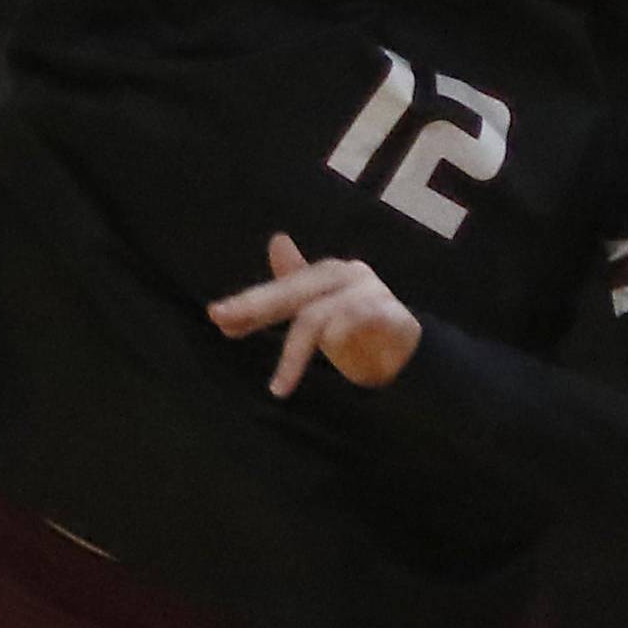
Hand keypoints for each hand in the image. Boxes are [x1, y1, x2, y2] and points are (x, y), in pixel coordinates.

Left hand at [207, 231, 422, 397]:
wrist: (411, 348)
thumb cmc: (361, 326)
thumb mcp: (322, 311)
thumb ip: (294, 286)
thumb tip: (276, 240)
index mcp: (326, 275)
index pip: (281, 289)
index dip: (250, 303)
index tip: (217, 317)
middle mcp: (344, 275)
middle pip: (293, 292)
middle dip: (256, 307)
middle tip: (224, 321)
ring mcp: (367, 291)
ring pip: (317, 316)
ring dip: (294, 353)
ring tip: (278, 387)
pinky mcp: (389, 313)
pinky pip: (357, 322)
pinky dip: (340, 336)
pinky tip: (330, 349)